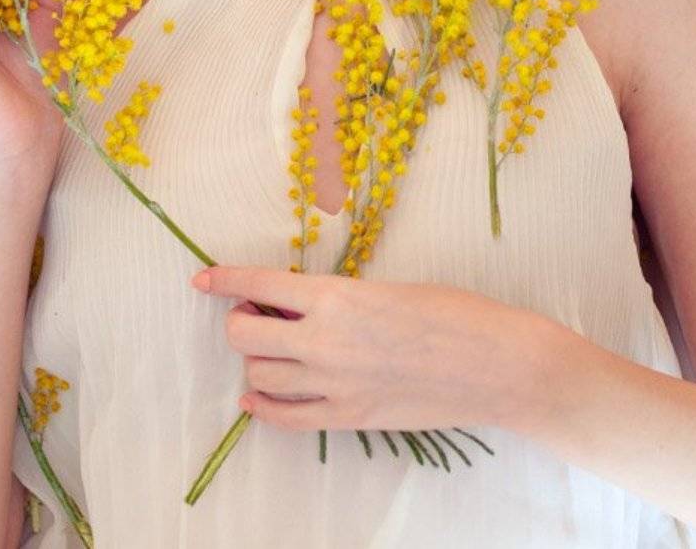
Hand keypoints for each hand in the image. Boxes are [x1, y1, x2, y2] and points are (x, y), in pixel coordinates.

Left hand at [191, 265, 538, 434]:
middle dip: (240, 319)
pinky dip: (263, 404)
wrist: (493, 365)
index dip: (224, 278)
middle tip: (256, 311)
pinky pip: (285, 417)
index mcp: (335, 295)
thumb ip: (337, 296)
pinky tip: (258, 395)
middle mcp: (323, 340)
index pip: (258, 283)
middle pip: (245, 334)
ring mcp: (333, 385)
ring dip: (257, 358)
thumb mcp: (386, 288)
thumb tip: (298, 299)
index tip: (202, 276)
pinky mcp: (348, 418)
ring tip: (273, 346)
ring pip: (259, 373)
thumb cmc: (451, 312)